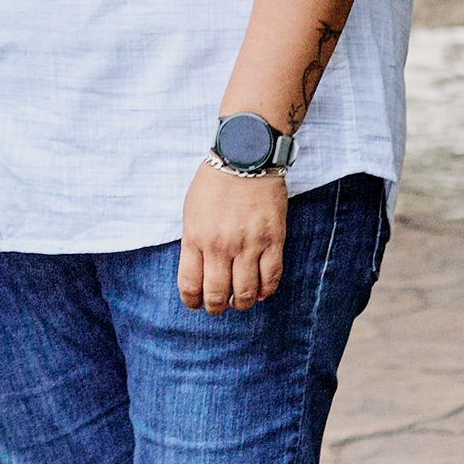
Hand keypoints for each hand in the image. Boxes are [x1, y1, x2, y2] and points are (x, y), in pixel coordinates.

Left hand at [178, 164, 284, 313]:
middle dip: (216, 308)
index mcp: (196, 238)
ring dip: (242, 303)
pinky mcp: (273, 239)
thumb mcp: (191, 212)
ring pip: (246, 292)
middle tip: (219, 307)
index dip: (192, 301)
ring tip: (241, 301)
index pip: (190, 285)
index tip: (196, 304)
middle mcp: (221, 246)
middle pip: (217, 295)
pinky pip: (271, 277)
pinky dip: (266, 290)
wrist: (246, 155)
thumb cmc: (214, 182)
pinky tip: (262, 291)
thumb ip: (193, 243)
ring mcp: (249, 244)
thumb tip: (199, 272)